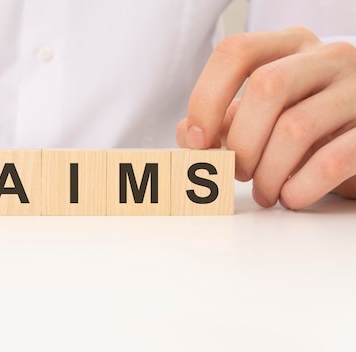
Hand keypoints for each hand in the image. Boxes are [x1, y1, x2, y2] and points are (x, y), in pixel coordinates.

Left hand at [177, 27, 355, 209]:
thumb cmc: (305, 126)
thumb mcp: (261, 115)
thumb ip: (222, 120)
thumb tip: (189, 133)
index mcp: (289, 46)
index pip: (236, 52)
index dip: (207, 98)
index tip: (199, 141)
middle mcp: (326, 58)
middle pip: (267, 86)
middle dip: (241, 141)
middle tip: (237, 172)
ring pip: (296, 127)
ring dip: (268, 172)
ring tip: (264, 191)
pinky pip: (331, 160)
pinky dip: (300, 187)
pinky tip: (291, 197)